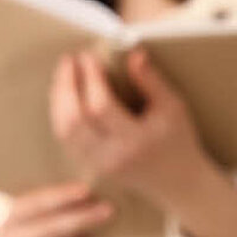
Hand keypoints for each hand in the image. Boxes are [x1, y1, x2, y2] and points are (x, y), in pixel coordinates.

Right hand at [0, 180, 113, 236]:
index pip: (36, 204)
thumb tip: (90, 195)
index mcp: (9, 217)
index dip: (61, 196)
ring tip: (104, 229)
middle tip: (108, 210)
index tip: (87, 190)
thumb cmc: (26, 233)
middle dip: (80, 219)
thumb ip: (54, 206)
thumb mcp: (31, 216)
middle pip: (47, 231)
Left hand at [49, 47, 218, 212]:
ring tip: (65, 73)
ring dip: (59, 98)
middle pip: (74, 120)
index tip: (89, 56)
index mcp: (136, 142)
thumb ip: (151, 80)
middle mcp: (112, 157)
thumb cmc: (178, 140)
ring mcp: (98, 165)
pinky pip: (66, 139)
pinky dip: (61, 114)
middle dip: (66, 85)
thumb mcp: (172, 106)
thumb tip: (133, 54)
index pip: (100, 107)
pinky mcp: (91, 167)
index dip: (90, 79)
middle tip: (69, 59)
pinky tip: (66, 94)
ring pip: (64, 130)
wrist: (177, 181)